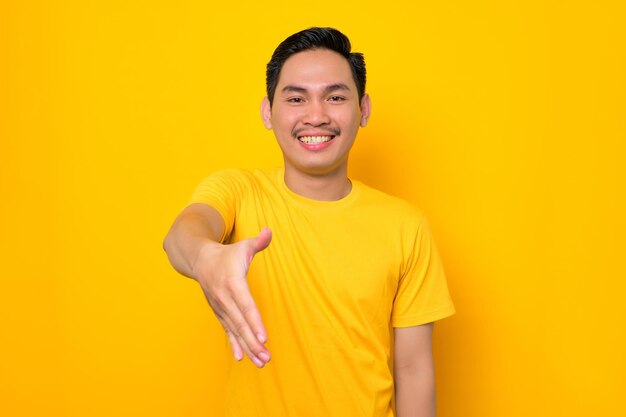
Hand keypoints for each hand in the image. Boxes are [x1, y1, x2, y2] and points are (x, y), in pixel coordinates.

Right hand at [193, 228, 271, 367]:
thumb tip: (269, 232)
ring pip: (235, 330)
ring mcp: (220, 307)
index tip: (264, 337)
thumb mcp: (242, 246)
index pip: (246, 305)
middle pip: (241, 323)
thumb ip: (258, 242)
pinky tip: (243, 358)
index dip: (254, 321)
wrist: (199, 260)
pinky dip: (235, 345)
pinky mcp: (219, 312)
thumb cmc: (227, 254)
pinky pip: (227, 331)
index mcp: (232, 282)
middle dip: (253, 342)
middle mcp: (224, 298)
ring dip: (248, 347)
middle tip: (266, 357)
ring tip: (261, 362)